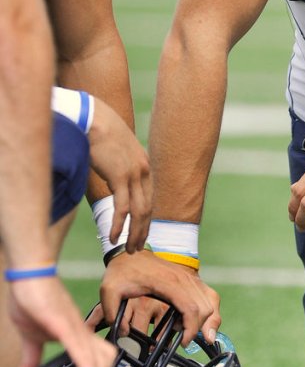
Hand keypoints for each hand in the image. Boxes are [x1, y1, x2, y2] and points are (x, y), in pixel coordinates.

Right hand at [8, 277, 115, 366]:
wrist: (30, 273)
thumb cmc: (33, 299)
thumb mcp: (32, 337)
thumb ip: (32, 358)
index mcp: (76, 336)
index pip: (97, 360)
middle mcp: (80, 331)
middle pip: (104, 360)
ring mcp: (72, 325)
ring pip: (95, 353)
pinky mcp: (60, 320)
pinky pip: (76, 341)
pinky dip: (83, 359)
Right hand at [87, 98, 151, 251]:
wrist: (93, 117)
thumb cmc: (99, 132)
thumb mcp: (115, 150)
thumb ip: (118, 165)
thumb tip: (111, 176)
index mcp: (144, 166)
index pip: (149, 199)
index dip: (145, 219)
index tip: (140, 233)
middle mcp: (143, 171)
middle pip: (147, 209)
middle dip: (142, 231)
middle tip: (136, 248)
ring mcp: (134, 174)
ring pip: (138, 213)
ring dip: (133, 234)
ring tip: (127, 249)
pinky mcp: (121, 177)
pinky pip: (122, 208)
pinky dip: (118, 225)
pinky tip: (113, 238)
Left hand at [94, 250, 220, 345]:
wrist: (129, 252)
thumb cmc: (122, 270)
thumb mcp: (109, 290)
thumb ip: (110, 312)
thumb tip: (123, 333)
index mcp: (168, 282)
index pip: (190, 308)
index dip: (190, 328)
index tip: (182, 342)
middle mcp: (183, 279)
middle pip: (204, 308)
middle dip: (199, 329)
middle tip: (184, 341)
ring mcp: (189, 277)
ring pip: (211, 302)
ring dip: (207, 320)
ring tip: (192, 333)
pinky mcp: (190, 279)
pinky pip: (209, 296)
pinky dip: (209, 311)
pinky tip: (200, 322)